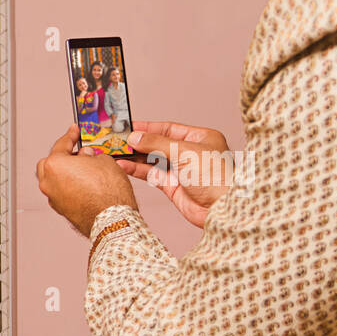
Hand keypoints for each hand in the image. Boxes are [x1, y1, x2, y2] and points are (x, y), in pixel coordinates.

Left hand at [36, 125, 137, 236]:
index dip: (70, 135)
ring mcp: (52, 197)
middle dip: (64, 156)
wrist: (111, 218)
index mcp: (55, 165)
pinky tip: (84, 184)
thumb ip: (90, 155)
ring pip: (54, 179)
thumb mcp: (104, 160)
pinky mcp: (60, 209)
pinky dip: (69, 186)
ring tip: (85, 169)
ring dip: (66, 173)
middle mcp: (48, 181)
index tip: (73, 131)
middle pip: (51, 163)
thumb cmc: (108, 192)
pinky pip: (61, 191)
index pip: (61, 144)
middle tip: (79, 153)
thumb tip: (86, 157)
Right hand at [116, 121, 231, 227]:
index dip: (148, 127)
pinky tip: (123, 165)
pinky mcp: (171, 185)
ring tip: (115, 152)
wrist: (221, 208)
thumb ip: (156, 143)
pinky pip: (150, 174)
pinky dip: (136, 170)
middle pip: (158, 144)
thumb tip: (135, 137)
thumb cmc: (215, 176)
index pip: (168, 128)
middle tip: (118, 140)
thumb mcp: (184, 151)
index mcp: (199, 138)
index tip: (129, 127)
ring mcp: (180, 170)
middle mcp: (189, 152)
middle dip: (138, 142)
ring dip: (134, 156)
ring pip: (151, 160)